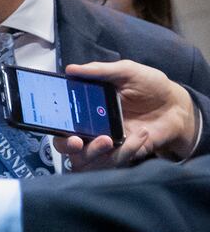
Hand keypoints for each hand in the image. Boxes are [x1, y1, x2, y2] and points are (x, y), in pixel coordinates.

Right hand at [51, 61, 201, 169]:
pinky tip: (141, 134)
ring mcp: (106, 144)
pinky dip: (127, 150)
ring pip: (86, 160)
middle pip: (67, 146)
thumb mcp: (126, 72)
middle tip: (77, 142)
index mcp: (87, 109)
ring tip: (109, 140)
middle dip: (68, 147)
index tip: (58, 126)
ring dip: (94, 152)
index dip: (55, 127)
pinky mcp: (122, 154)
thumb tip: (71, 69)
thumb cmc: (150, 86)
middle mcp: (92, 128)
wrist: (177, 105)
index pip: (61, 122)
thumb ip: (99, 71)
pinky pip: (114, 162)